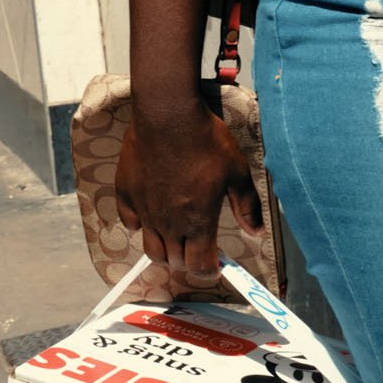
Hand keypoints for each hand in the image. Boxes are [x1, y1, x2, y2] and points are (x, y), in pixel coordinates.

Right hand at [116, 105, 261, 283]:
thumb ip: (247, 206)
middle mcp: (169, 223)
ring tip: (174, 234)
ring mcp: (144, 209)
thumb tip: (255, 232)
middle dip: (188, 261)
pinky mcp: (126, 192)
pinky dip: (139, 224)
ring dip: (164, 248)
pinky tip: (150, 211)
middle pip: (175, 262)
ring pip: (150, 248)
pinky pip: (130, 221)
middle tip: (197, 245)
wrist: (167, 112)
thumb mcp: (236, 171)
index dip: (208, 270)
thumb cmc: (205, 140)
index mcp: (198, 221)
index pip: (200, 267)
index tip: (214, 262)